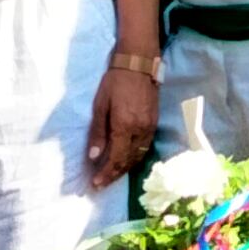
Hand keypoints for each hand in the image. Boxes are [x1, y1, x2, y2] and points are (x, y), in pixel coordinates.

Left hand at [87, 64, 157, 186]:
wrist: (138, 65)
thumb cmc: (114, 83)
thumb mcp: (100, 105)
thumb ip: (98, 132)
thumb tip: (94, 156)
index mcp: (124, 126)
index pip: (115, 158)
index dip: (105, 173)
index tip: (95, 183)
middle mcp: (139, 131)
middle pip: (127, 161)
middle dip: (113, 175)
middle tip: (101, 184)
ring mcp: (149, 128)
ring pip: (138, 157)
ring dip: (124, 169)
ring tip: (112, 176)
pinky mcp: (154, 124)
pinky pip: (145, 148)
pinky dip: (134, 159)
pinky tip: (126, 161)